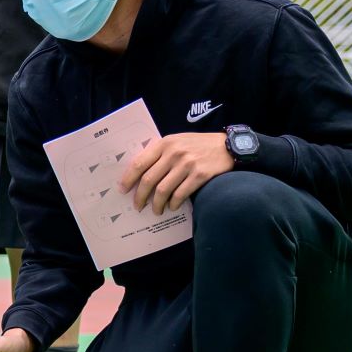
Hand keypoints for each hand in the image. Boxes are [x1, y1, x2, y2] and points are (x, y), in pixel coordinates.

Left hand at [118, 131, 232, 213]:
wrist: (228, 146)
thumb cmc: (198, 145)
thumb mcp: (176, 142)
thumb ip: (159, 153)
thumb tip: (139, 174)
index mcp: (164, 144)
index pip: (139, 163)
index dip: (128, 179)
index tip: (123, 190)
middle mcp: (174, 153)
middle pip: (149, 180)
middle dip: (140, 196)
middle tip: (138, 206)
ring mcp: (187, 164)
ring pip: (163, 190)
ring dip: (157, 204)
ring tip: (156, 210)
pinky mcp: (200, 175)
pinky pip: (180, 194)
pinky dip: (173, 203)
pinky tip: (172, 206)